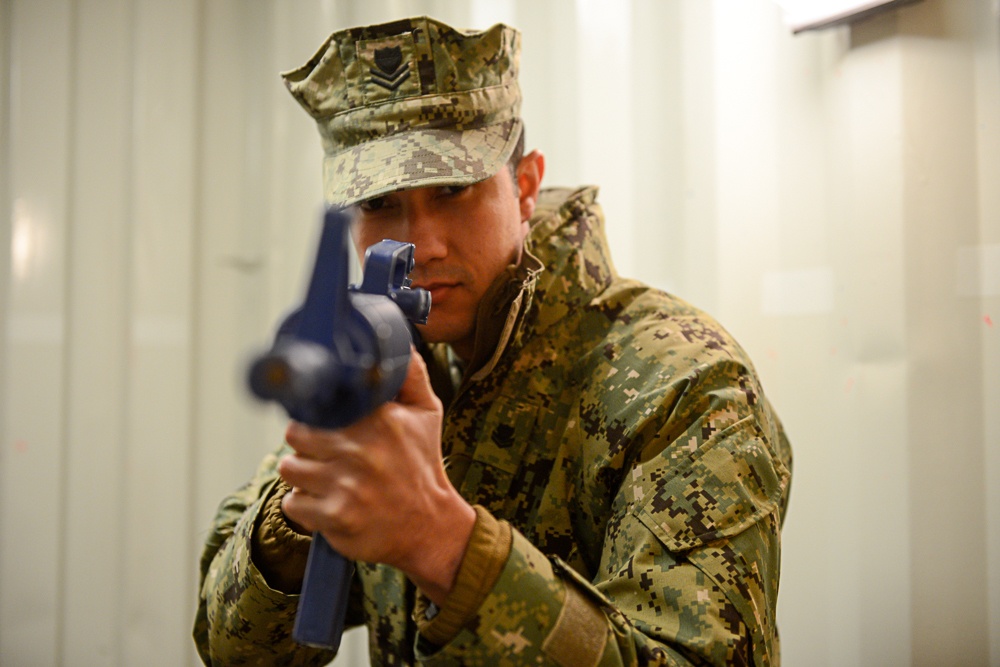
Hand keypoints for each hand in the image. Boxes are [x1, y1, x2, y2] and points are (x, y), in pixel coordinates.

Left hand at [278, 349, 475, 603]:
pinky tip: (328, 504)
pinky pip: (293, 503)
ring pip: (289, 468)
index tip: (322, 419)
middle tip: (327, 454)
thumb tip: (400, 340)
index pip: (320, 402)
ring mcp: (345, 483)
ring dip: (303, 475)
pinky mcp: (334, 516)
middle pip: (295, 433)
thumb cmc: (422, 468)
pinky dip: (305, 507)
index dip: (315, 411)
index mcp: (379, 419)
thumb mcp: (428, 414)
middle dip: (307, 444)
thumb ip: (411, 374)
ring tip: (327, 479)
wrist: (430, 527)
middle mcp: (360, 449)